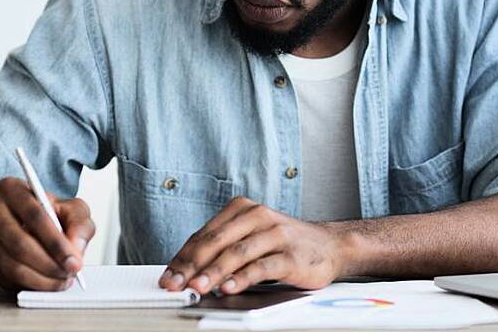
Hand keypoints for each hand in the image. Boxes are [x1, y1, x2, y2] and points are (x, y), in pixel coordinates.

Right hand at [0, 177, 95, 291]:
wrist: (16, 223)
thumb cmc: (46, 214)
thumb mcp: (71, 209)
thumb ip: (80, 223)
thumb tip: (75, 248)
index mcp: (11, 188)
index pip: (34, 215)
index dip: (56, 241)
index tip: (73, 260)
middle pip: (19, 243)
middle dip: (50, 264)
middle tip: (69, 272)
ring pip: (12, 266)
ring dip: (42, 278)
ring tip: (61, 280)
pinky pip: (7, 278)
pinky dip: (31, 284)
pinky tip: (47, 282)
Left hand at [159, 196, 350, 294]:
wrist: (330, 246)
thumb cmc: (284, 244)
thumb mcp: (252, 237)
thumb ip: (223, 249)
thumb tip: (187, 271)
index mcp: (243, 209)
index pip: (205, 235)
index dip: (183, 258)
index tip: (168, 277)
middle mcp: (258, 216)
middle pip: (217, 242)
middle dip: (192, 265)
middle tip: (175, 283)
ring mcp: (276, 234)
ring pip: (237, 253)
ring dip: (213, 272)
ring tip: (197, 287)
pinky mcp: (290, 254)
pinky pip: (262, 266)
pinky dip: (242, 278)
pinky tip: (228, 288)